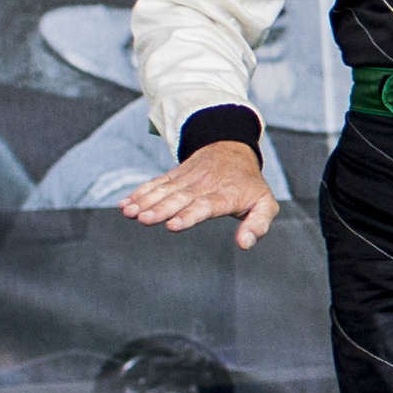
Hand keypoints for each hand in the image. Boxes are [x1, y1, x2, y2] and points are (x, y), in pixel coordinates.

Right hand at [120, 144, 279, 249]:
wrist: (232, 149)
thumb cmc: (249, 185)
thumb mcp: (265, 204)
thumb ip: (258, 225)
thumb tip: (245, 244)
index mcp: (225, 195)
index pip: (205, 206)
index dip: (189, 215)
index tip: (172, 225)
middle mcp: (203, 185)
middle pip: (180, 198)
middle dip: (161, 209)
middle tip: (145, 219)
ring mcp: (187, 179)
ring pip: (165, 190)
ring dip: (145, 201)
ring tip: (129, 212)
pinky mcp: (175, 176)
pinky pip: (156, 184)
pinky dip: (140, 193)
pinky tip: (126, 204)